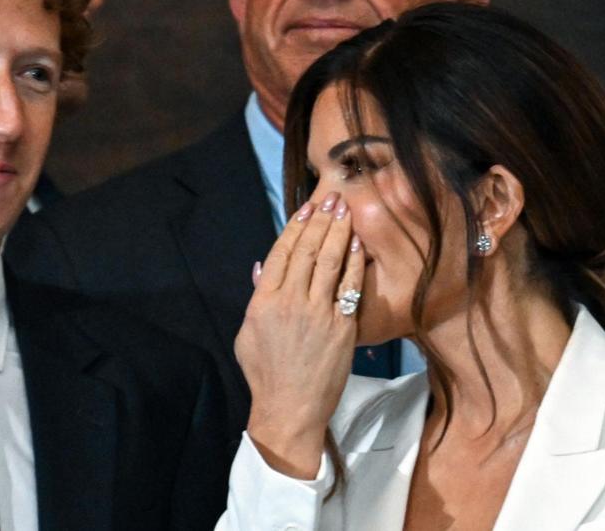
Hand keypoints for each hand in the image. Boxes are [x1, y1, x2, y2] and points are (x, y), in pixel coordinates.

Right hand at [234, 191, 363, 478]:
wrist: (290, 407)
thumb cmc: (265, 373)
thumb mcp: (247, 334)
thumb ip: (256, 297)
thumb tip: (262, 266)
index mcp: (264, 302)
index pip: (281, 253)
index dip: (295, 226)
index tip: (306, 208)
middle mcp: (290, 302)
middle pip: (307, 250)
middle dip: (321, 220)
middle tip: (333, 197)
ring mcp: (318, 313)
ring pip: (329, 261)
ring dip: (338, 231)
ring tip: (345, 209)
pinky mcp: (341, 326)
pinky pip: (349, 285)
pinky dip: (353, 261)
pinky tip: (357, 242)